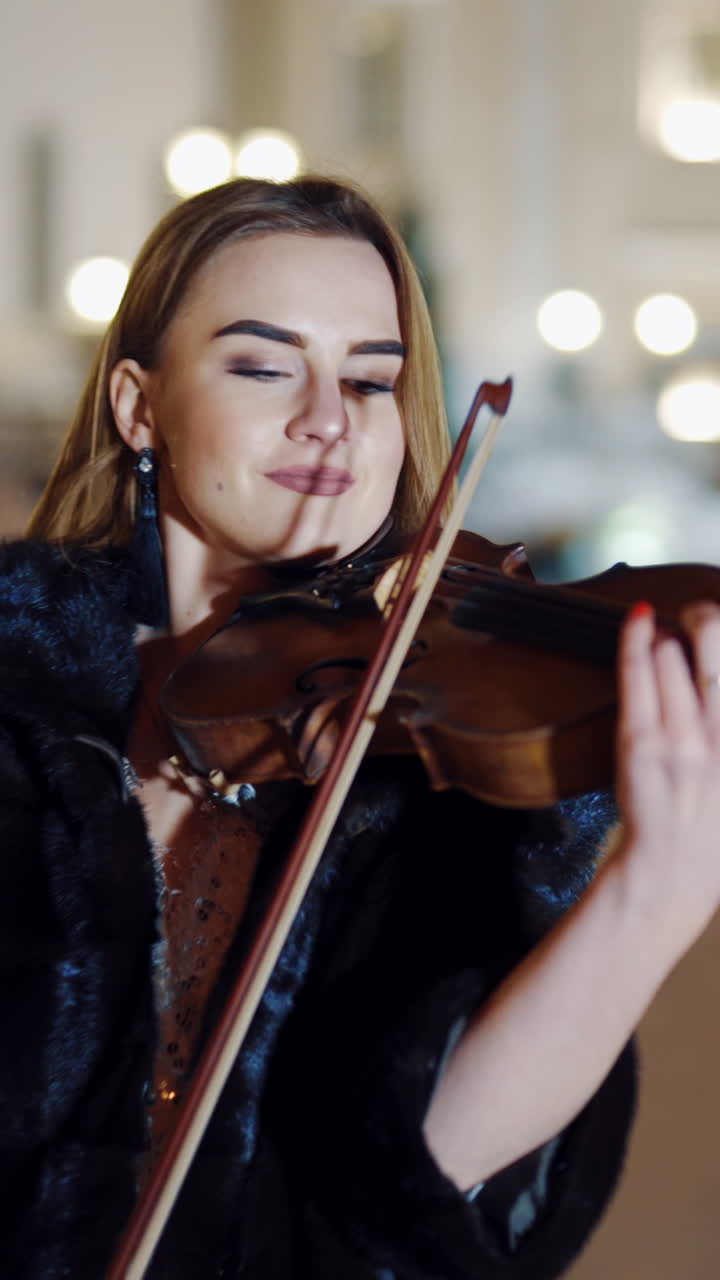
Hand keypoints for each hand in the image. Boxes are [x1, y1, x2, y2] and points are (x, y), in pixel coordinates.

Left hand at [615, 600, 719, 946]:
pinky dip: (635, 640)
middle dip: (703, 616)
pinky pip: (637, 674)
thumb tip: (712, 676)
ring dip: (666, 638)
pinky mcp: (642, 742)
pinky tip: (636, 622)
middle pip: (716, 641)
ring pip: (674, 653)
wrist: (675, 869)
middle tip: (694, 615)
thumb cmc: (712, 817)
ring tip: (663, 643)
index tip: (713, 625)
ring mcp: (683, 737)